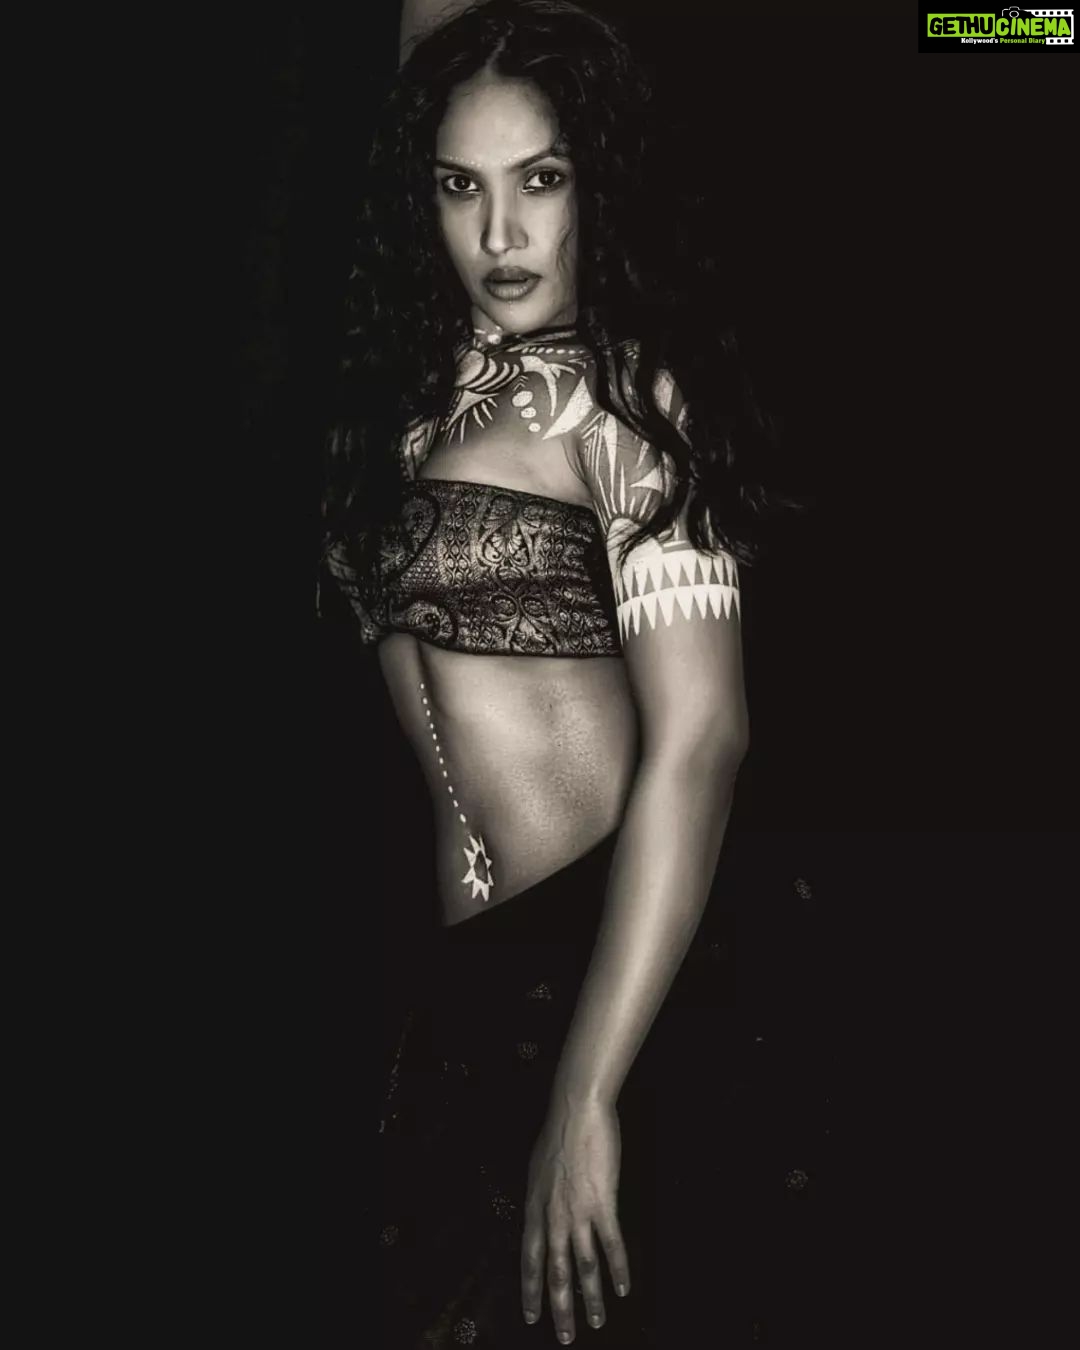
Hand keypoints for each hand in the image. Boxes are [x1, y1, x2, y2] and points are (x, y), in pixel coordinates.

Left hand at [520, 1095, 630, 1342]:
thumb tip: (542, 1214)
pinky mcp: (603, 1204)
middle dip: (559, 1308)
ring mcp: (578, 1213)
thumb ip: (541, 1197)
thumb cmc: (558, 1132)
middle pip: (555, 1272)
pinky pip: (611, 1245)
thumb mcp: (538, 1169)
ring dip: (590, 1299)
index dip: (530, 1290)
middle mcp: (553, 1217)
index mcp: (534, 1208)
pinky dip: (618, 1269)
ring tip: (597, 1323)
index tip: (531, 1315)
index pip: (529, 1259)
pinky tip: (624, 1289)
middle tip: (563, 1338)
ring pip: (583, 1267)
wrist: (576, 1111)